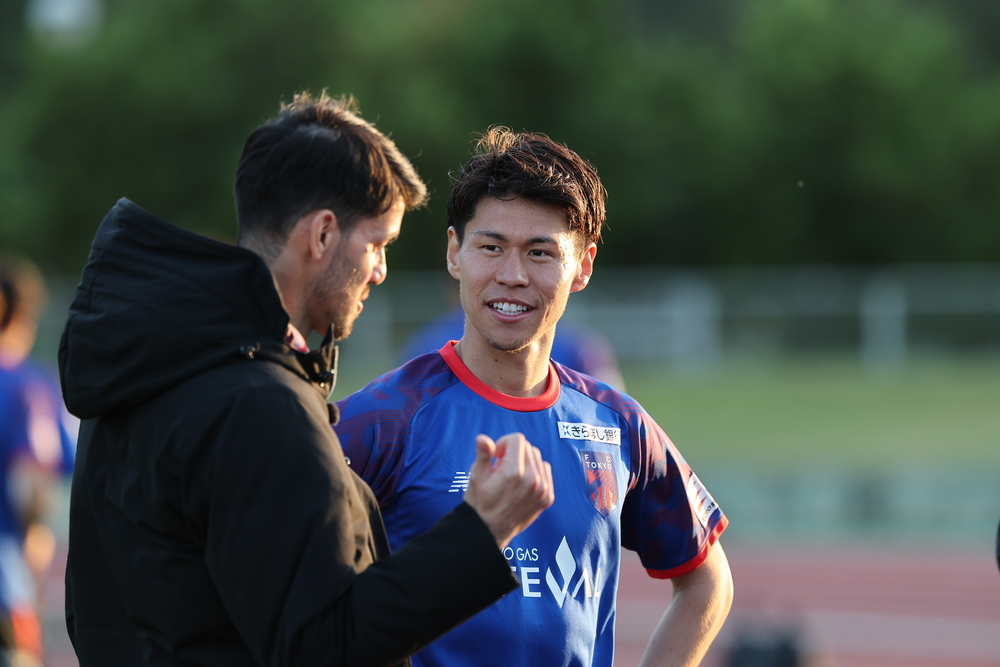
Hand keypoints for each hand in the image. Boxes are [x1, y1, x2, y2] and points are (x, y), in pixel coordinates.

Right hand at [463, 432, 553, 548]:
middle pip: (528, 447)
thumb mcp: (476, 477)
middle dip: (514, 452)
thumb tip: (483, 438)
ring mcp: (542, 490)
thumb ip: (483, 455)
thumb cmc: (479, 503)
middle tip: (500, 468)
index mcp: (513, 472)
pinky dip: (535, 472)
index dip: (503, 443)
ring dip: (524, 461)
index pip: (517, 439)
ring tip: (511, 477)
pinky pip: (545, 471)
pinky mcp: (547, 497)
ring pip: (538, 458)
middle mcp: (532, 480)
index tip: (496, 456)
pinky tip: (521, 483)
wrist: (488, 532)